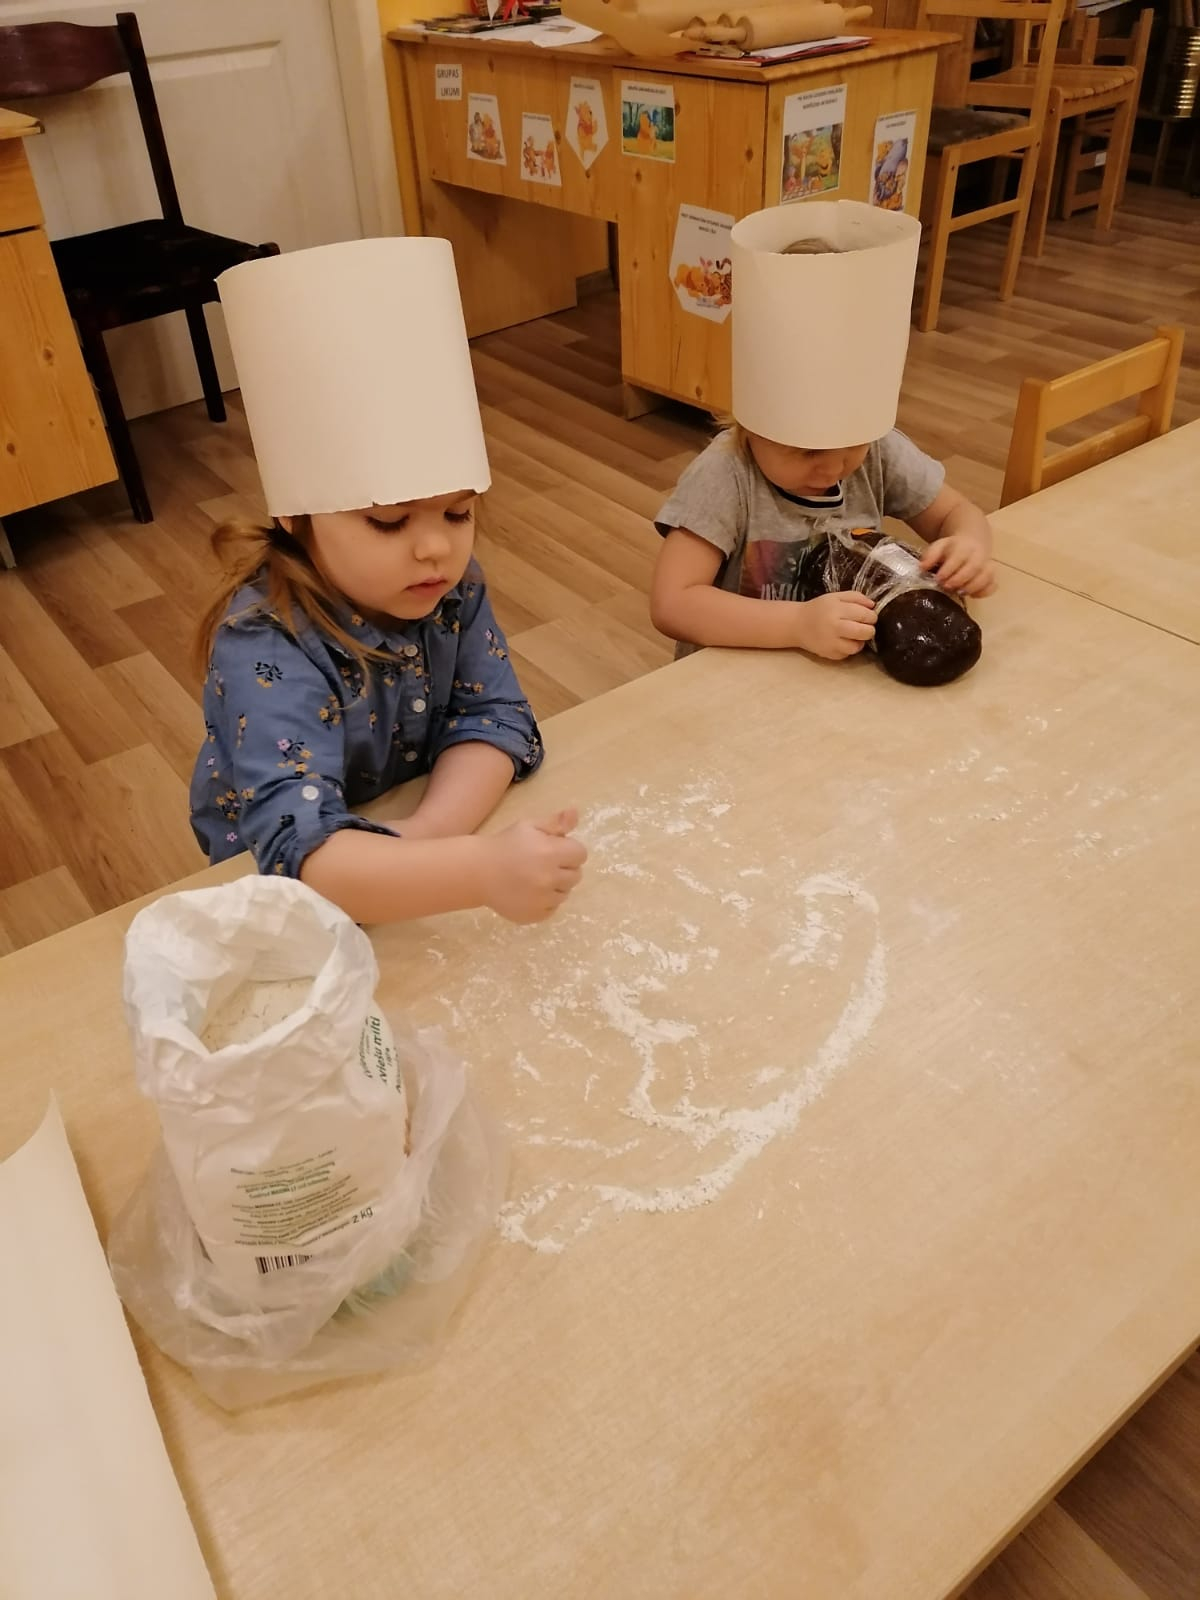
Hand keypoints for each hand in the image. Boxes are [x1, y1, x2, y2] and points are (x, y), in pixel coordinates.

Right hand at [483, 808, 586, 923]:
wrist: (477, 872)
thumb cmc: (506, 845)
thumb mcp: (529, 826)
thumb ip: (555, 823)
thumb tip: (576, 813)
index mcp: (550, 853)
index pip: (581, 854)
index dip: (570, 850)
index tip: (555, 850)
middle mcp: (549, 878)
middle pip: (576, 875)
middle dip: (564, 868)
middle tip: (543, 864)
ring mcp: (542, 900)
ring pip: (565, 893)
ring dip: (555, 886)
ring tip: (535, 878)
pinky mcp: (534, 915)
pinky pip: (552, 909)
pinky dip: (545, 902)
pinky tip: (530, 892)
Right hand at [796, 592, 875, 659]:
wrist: (797, 624)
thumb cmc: (819, 609)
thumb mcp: (836, 597)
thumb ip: (856, 597)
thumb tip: (873, 605)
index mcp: (837, 610)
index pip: (865, 615)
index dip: (872, 616)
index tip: (869, 616)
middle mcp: (835, 627)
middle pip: (865, 632)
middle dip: (870, 629)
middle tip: (865, 626)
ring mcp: (832, 643)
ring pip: (858, 646)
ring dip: (860, 641)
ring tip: (854, 635)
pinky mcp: (830, 654)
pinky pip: (848, 654)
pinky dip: (849, 648)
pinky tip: (844, 641)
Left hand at [921, 534, 996, 597]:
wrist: (972, 541)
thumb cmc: (952, 548)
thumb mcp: (939, 546)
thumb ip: (930, 555)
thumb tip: (922, 567)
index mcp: (963, 547)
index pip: (959, 557)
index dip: (949, 569)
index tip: (938, 579)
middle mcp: (978, 556)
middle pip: (974, 567)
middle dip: (959, 579)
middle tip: (947, 587)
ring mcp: (987, 566)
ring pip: (986, 576)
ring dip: (973, 587)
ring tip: (959, 592)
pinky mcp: (991, 576)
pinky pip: (993, 585)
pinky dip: (984, 592)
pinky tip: (972, 595)